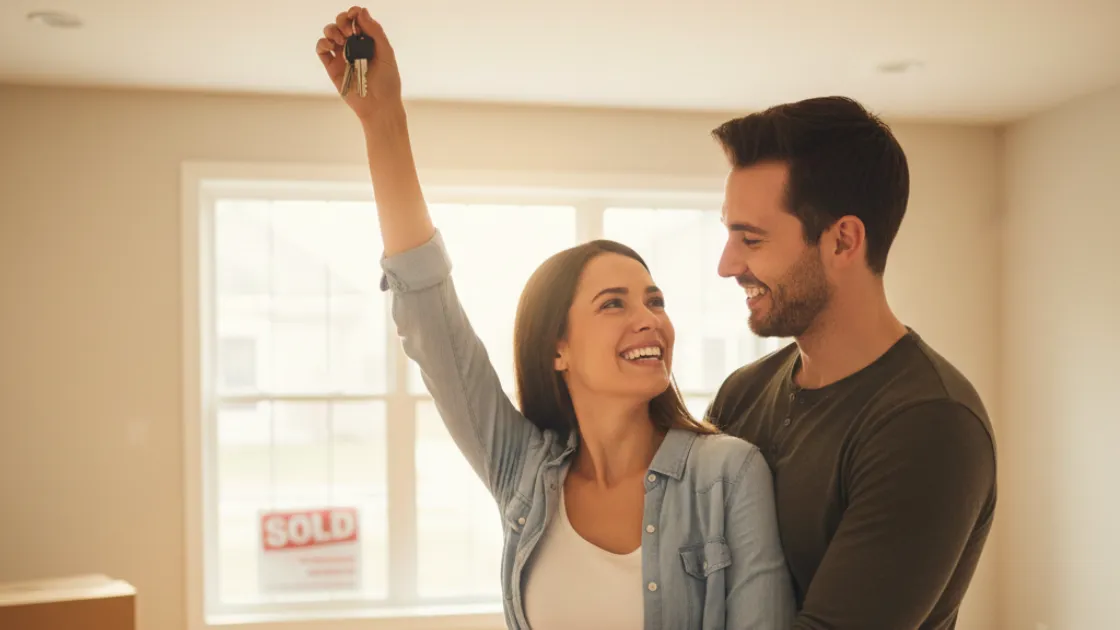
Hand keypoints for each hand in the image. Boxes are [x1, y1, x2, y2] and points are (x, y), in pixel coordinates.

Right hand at [316, 6, 402, 121]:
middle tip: (349, 31)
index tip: (354, 14)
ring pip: (329, 33)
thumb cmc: (387, 82)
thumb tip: (362, 12)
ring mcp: (342, 56)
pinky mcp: (332, 67)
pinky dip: (322, 43)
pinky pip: (321, 49)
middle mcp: (354, 45)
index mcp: (368, 40)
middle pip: (341, 23)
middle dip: (342, 20)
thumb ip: (375, 32)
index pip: (357, 19)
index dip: (354, 13)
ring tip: (341, 40)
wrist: (379, 106)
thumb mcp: (386, 54)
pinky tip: (331, 46)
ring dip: (332, 30)